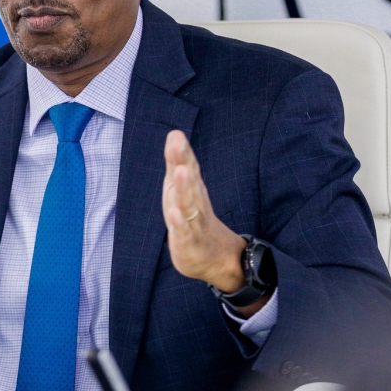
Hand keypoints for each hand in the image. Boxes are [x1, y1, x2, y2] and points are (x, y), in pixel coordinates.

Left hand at [162, 130, 268, 313]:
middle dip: (183, 162)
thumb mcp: (182, 188)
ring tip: (180, 171)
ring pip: (188, 204)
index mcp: (193, 189)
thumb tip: (175, 133)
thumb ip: (178, 161)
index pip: (189, 167)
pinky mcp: (189, 242)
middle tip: (178, 144)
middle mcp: (196, 202)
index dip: (183, 152)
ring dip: (184, 188)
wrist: (215, 257)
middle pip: (189, 180)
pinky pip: (184, 232)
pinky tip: (175, 213)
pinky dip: (179, 223)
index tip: (176, 135)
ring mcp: (193, 222)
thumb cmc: (193, 217)